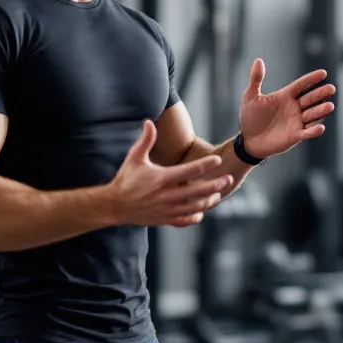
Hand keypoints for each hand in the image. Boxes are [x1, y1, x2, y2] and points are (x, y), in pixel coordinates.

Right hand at [110, 120, 232, 227]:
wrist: (114, 205)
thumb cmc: (126, 179)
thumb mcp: (134, 158)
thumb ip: (145, 140)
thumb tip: (148, 121)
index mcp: (161, 178)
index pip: (189, 171)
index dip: (205, 165)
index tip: (217, 160)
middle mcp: (166, 195)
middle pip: (197, 191)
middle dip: (215, 185)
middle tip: (228, 179)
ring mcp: (166, 209)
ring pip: (194, 207)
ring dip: (208, 201)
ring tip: (218, 194)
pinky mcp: (164, 219)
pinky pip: (184, 220)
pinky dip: (195, 217)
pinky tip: (201, 211)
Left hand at [238, 58, 335, 158]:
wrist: (248, 140)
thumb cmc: (250, 117)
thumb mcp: (250, 96)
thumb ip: (256, 79)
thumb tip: (258, 60)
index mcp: (286, 96)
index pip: (302, 85)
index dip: (312, 79)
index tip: (323, 73)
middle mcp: (294, 107)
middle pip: (311, 98)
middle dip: (321, 94)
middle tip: (332, 88)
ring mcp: (296, 122)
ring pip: (312, 114)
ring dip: (321, 110)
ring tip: (329, 106)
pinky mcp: (295, 136)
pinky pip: (307, 133)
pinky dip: (314, 131)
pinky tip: (320, 127)